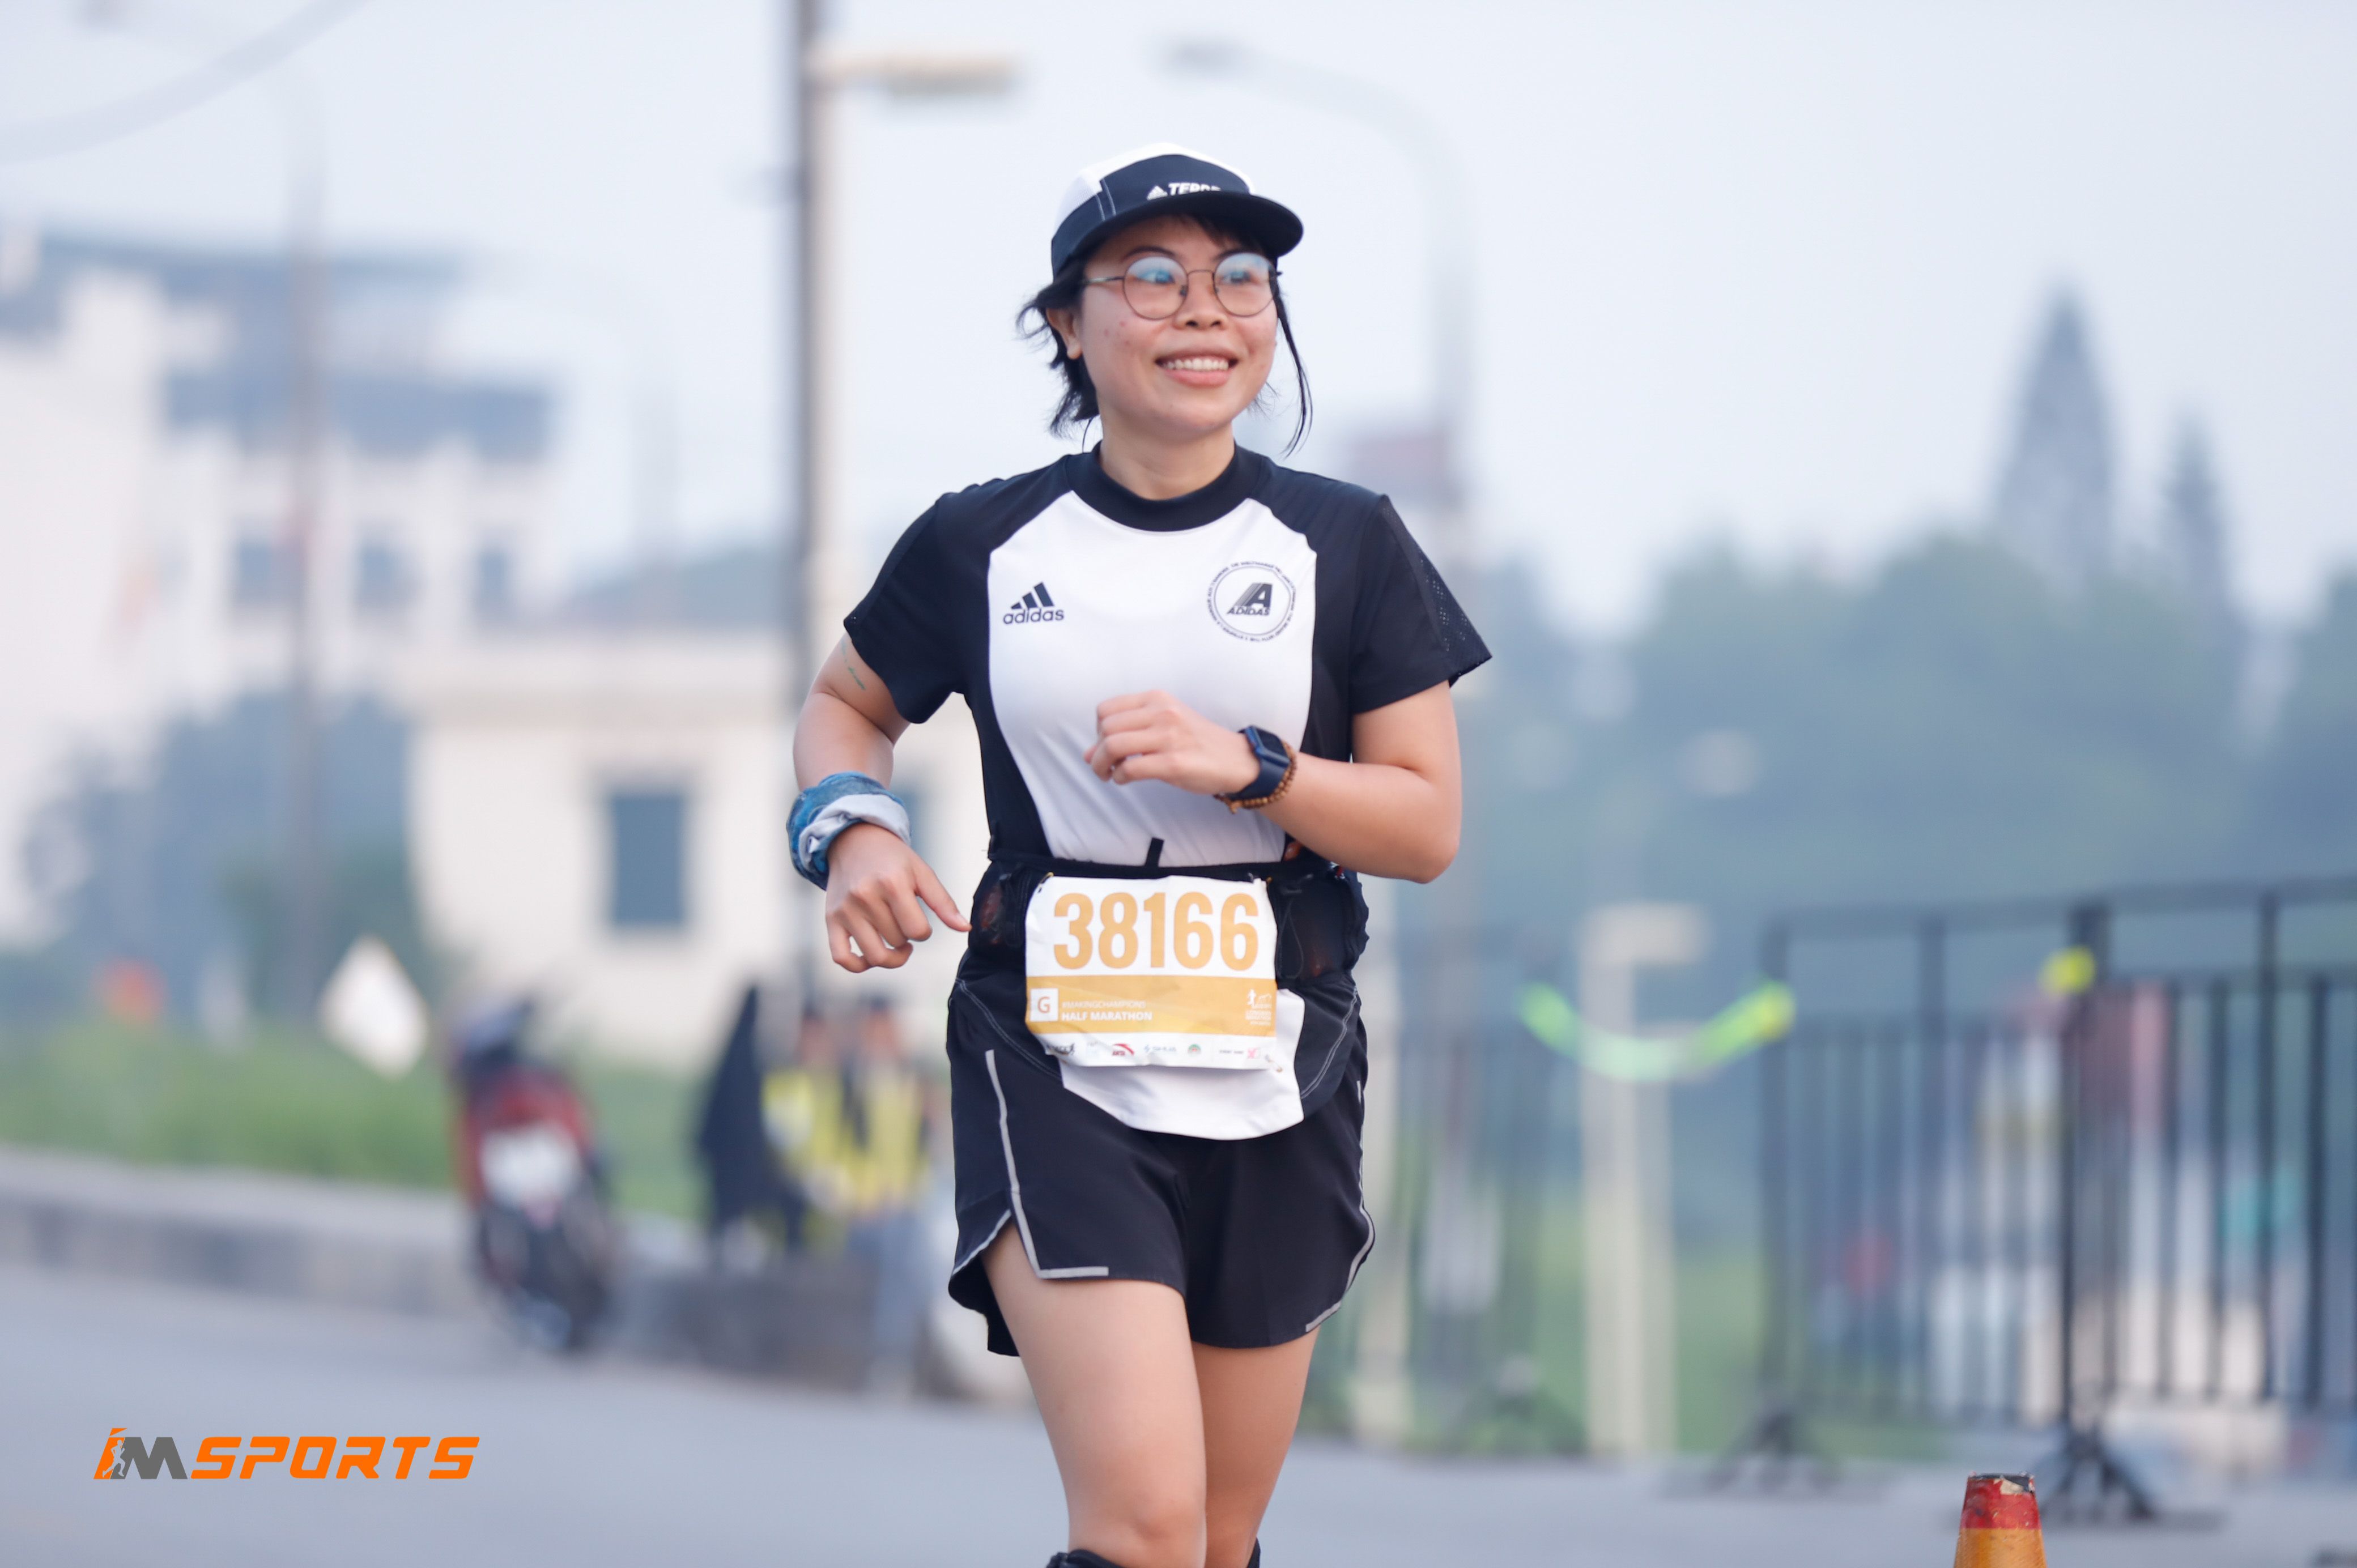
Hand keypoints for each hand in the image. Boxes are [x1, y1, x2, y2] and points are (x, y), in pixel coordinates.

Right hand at [824, 824, 969, 972]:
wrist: (854, 842)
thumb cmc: (891, 859)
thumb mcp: (922, 873)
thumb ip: (943, 902)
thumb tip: (964, 927)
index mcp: (892, 884)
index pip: (917, 930)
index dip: (924, 932)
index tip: (919, 922)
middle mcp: (865, 897)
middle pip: (896, 942)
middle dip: (906, 938)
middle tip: (903, 923)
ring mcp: (845, 910)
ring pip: (874, 955)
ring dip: (890, 956)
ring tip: (895, 943)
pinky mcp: (831, 920)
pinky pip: (842, 958)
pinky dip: (859, 966)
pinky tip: (870, 958)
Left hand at [1085, 691, 1258, 796]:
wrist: (1236, 760)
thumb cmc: (1198, 743)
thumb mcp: (1165, 726)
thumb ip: (1129, 733)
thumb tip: (1088, 753)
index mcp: (1157, 700)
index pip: (1106, 709)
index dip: (1098, 730)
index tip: (1105, 745)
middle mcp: (1161, 713)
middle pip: (1106, 728)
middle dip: (1097, 751)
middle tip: (1104, 766)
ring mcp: (1168, 737)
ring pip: (1113, 746)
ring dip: (1102, 765)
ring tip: (1109, 774)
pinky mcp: (1173, 763)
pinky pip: (1130, 769)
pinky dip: (1119, 777)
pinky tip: (1125, 780)